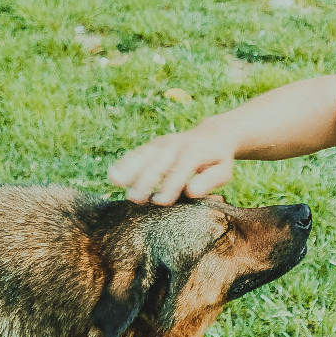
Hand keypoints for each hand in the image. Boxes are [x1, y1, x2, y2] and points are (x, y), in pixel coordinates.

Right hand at [107, 128, 236, 204]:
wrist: (212, 135)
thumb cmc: (217, 160)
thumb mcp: (222, 171)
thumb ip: (209, 181)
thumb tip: (192, 192)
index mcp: (195, 151)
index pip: (181, 168)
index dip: (170, 185)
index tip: (160, 202)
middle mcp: (176, 144)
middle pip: (158, 162)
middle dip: (145, 180)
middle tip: (135, 198)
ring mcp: (162, 143)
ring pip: (144, 155)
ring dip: (129, 168)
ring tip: (115, 181)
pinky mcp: (153, 145)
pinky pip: (137, 153)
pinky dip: (124, 163)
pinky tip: (113, 175)